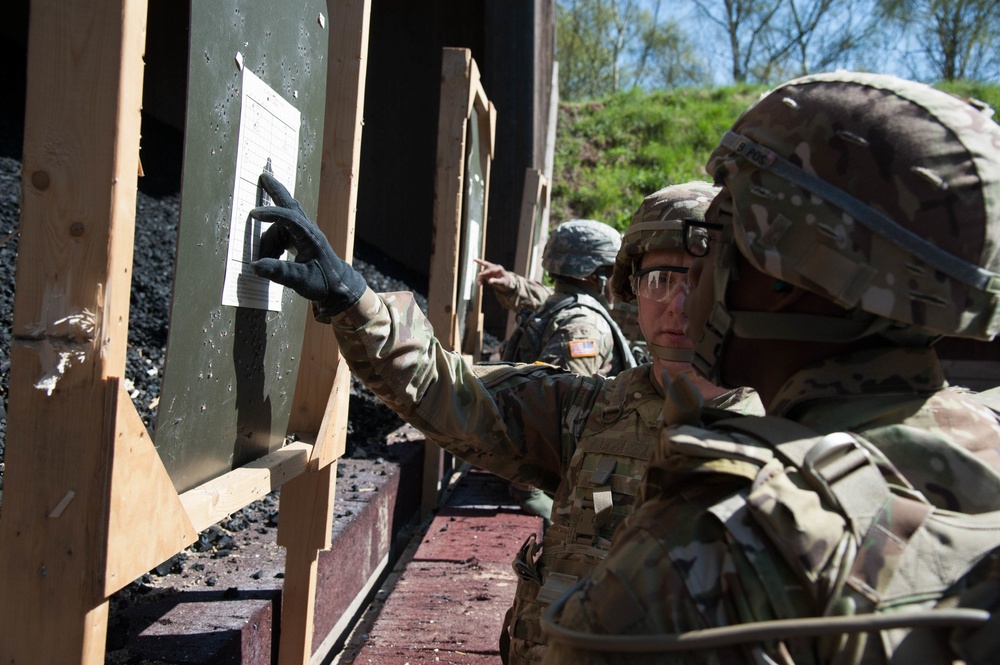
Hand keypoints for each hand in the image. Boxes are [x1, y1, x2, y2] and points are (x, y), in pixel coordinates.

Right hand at [250, 172, 366, 320]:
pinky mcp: (300, 239)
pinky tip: (270, 258)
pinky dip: (272, 244)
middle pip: (288, 206)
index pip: (289, 218)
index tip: (254, 214)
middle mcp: (307, 230)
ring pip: (278, 229)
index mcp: (310, 237)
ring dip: (268, 243)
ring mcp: (304, 233)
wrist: (338, 287)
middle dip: (275, 191)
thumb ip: (279, 272)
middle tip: (263, 176)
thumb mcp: (301, 280)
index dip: (271, 214)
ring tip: (264, 261)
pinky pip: (281, 234)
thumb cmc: (323, 282)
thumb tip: (255, 266)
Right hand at [474, 258, 511, 288]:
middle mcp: (494, 267)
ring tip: (479, 284)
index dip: (485, 272)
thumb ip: (496, 281)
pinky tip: (479, 284)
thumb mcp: (502, 283)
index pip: (491, 269)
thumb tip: (489, 281)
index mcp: (499, 268)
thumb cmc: (505, 282)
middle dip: (480, 262)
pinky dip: (480, 280)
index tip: (480, 275)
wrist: (505, 283)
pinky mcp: (487, 273)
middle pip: (486, 264)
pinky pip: (482, 276)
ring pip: (483, 272)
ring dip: (480, 278)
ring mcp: (490, 270)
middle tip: (475, 260)